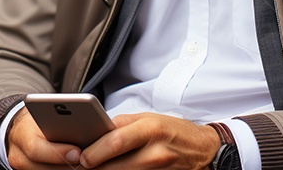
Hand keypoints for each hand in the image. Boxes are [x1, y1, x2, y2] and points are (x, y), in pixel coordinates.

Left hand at [8, 109, 219, 169]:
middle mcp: (155, 152)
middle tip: (78, 167)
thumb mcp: (149, 118)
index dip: (94, 152)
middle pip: (115, 166)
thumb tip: (95, 133)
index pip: (115, 142)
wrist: (205, 150)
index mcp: (150, 128)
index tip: (79, 157)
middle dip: (94, 168)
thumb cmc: (172, 130)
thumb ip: (122, 125)